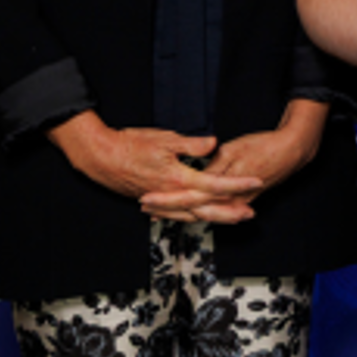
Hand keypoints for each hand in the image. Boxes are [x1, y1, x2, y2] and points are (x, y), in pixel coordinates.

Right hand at [48, 111, 261, 222]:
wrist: (100, 156)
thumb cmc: (131, 144)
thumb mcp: (165, 139)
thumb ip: (192, 145)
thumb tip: (214, 144)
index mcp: (178, 178)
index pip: (215, 184)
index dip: (237, 184)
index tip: (256, 182)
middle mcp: (171, 194)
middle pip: (207, 208)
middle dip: (230, 211)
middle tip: (251, 213)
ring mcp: (161, 199)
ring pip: (192, 214)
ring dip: (214, 216)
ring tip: (233, 217)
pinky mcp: (154, 200)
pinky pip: (177, 213)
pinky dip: (192, 216)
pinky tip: (200, 215)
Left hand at [139, 100, 330, 224]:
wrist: (293, 150)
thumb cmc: (264, 146)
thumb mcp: (234, 149)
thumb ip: (212, 164)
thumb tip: (193, 173)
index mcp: (224, 186)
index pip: (189, 197)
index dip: (166, 199)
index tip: (147, 198)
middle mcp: (229, 200)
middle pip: (192, 211)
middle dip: (168, 212)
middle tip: (146, 210)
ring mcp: (237, 203)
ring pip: (202, 215)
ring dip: (180, 215)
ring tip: (159, 214)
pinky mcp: (242, 201)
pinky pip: (215, 212)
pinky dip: (198, 213)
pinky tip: (189, 213)